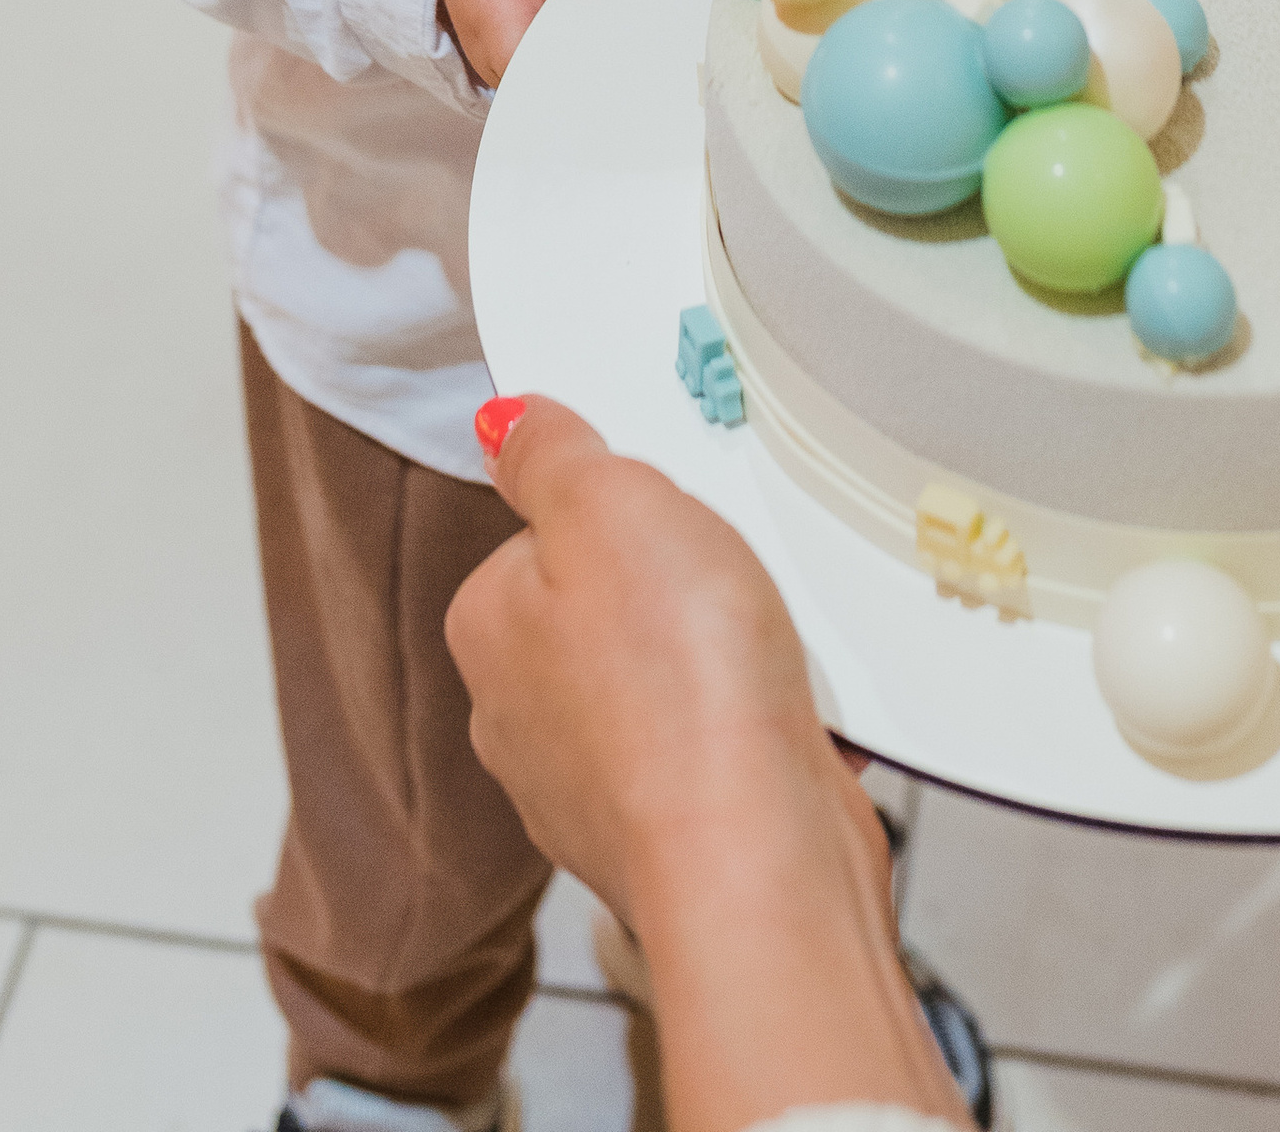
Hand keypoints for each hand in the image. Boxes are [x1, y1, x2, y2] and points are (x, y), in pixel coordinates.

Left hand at [447, 402, 964, 1131]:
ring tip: (765, 652)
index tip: (667, 510)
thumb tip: (506, 424)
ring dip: (732, 656)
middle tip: (724, 578)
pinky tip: (790, 717)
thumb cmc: (679, 687)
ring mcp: (594, 783)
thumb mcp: (610, 506)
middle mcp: (522, 715)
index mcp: (489, 626)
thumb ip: (551, 455)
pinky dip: (764, 724)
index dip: (624, 508)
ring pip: (675, 674)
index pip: (549, 527)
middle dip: (681, 585)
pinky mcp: (670, 830)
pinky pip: (724, 741)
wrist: (757, 856)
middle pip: (614, 601)